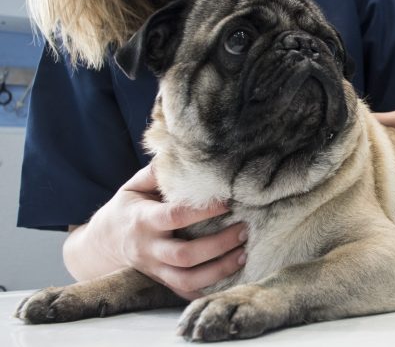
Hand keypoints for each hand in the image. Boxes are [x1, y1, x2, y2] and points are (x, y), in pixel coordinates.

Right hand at [69, 165, 247, 299]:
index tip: (228, 201)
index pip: (175, 217)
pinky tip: (232, 275)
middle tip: (244, 229)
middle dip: (219, 244)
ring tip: (244, 254)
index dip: (203, 211)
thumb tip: (177, 152)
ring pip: (187, 279)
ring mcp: (155, 270)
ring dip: (219, 270)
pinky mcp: (162, 282)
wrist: (101, 245)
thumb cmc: (126, 210)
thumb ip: (156, 172)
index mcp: (142, 221)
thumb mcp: (133, 187)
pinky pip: (186, 292)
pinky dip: (210, 288)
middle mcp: (149, 249)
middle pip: (185, 255)